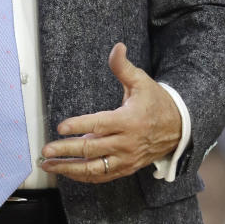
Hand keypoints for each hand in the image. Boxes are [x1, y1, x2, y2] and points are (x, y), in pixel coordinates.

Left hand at [39, 42, 181, 183]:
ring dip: (69, 168)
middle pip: (92, 149)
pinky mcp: (126, 168)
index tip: (61, 127)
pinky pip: (101, 176)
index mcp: (128, 121)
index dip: (79, 126)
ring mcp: (126, 158)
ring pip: (94, 168)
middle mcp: (126, 143)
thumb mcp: (142, 82)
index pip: (100, 125)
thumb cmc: (156, 103)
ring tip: (48, 164)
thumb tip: (117, 47)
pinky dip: (82, 176)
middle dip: (66, 150)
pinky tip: (66, 172)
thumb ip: (123, 67)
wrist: (178, 129)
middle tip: (46, 150)